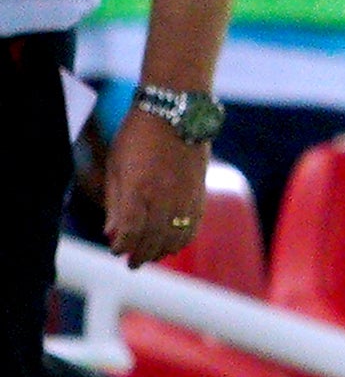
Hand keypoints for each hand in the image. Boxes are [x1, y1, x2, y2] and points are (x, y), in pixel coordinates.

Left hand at [96, 110, 210, 264]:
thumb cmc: (138, 136)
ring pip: (176, 237)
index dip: (122, 246)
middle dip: (141, 255)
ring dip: (163, 250)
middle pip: (153, 239)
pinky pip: (194, 226)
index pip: (130, 232)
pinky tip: (175, 243)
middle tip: (132, 263)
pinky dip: (184, 239)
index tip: (116, 250)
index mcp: (139, 190)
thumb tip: (111, 234)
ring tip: (152, 255)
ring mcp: (185, 196)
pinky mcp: (200, 193)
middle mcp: (164, 197)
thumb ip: (115, 203)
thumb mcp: (116, 166)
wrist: (176, 113)